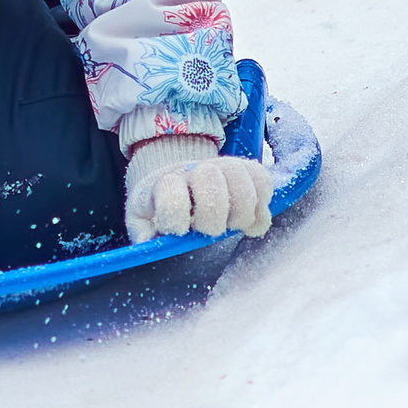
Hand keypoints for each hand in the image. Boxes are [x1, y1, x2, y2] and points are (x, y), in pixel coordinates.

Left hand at [125, 135, 272, 244]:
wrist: (179, 178)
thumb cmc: (162, 206)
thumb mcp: (144, 219)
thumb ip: (143, 231)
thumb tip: (148, 241)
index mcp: (164, 184)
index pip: (171, 196)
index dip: (176, 219)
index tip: (179, 230)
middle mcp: (195, 170)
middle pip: (210, 180)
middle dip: (213, 216)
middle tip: (209, 229)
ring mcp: (224, 166)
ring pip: (241, 181)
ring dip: (241, 212)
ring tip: (232, 225)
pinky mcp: (248, 169)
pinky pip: (263, 181)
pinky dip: (261, 206)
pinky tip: (249, 219)